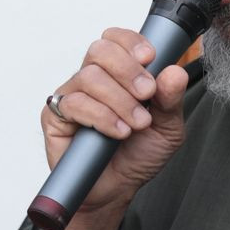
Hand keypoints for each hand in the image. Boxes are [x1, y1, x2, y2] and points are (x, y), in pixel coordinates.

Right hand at [41, 28, 189, 217]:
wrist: (117, 190)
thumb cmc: (138, 155)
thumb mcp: (167, 128)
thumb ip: (171, 100)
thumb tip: (175, 72)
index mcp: (117, 73)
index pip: (115, 39)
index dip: (130, 42)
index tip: (150, 58)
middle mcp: (92, 79)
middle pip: (100, 50)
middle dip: (128, 70)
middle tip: (146, 94)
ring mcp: (71, 96)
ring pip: (90, 77)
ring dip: (119, 100)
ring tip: (136, 124)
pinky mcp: (55, 117)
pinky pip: (74, 104)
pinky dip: (101, 117)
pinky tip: (117, 133)